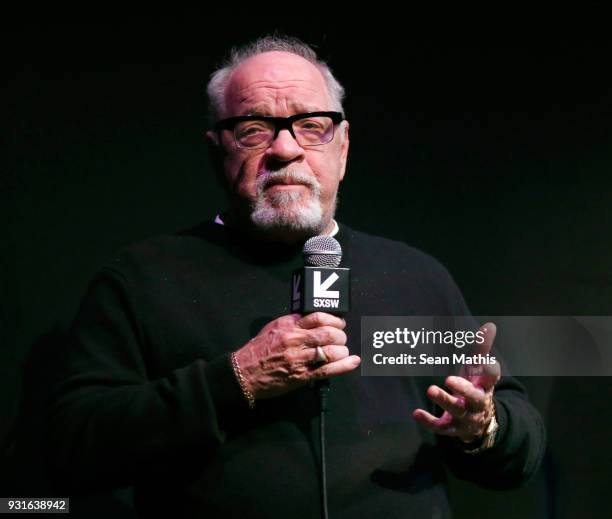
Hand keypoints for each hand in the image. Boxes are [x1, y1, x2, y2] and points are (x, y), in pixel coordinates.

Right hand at [234, 312, 360, 399]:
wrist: (243, 373)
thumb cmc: (257, 351)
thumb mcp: (273, 328)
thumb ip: (293, 322)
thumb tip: (313, 319)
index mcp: (288, 326)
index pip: (318, 317)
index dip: (334, 319)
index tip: (339, 322)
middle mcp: (295, 340)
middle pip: (328, 333)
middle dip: (340, 335)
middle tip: (341, 338)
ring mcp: (299, 359)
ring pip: (331, 351)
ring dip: (342, 350)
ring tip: (342, 351)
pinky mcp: (301, 376)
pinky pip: (327, 370)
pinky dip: (344, 366)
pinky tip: (353, 361)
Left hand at [412, 322, 500, 442]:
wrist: (478, 424)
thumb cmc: (474, 388)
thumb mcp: (477, 371)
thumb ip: (481, 349)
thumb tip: (490, 325)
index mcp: (484, 386)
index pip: (491, 379)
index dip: (491, 371)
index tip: (488, 362)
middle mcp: (477, 403)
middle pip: (474, 397)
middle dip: (463, 389)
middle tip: (449, 379)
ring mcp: (465, 417)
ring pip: (456, 410)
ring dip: (443, 400)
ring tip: (430, 389)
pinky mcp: (451, 428)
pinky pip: (440, 427)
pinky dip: (428, 421)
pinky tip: (415, 413)